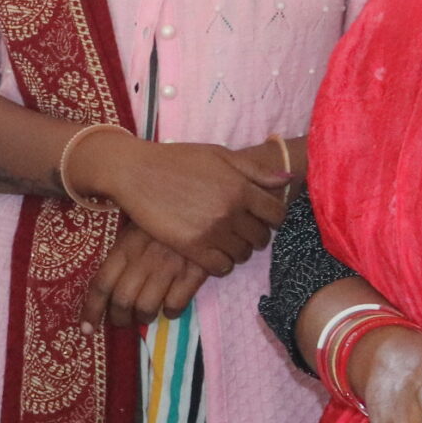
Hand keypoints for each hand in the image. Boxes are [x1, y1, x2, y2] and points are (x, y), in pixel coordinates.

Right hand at [67, 135, 289, 276]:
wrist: (136, 173)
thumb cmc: (177, 159)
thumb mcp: (218, 155)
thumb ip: (253, 170)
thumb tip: (285, 181)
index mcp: (240, 186)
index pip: (276, 214)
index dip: (273, 219)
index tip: (263, 219)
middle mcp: (230, 210)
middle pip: (260, 237)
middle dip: (256, 236)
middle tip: (242, 231)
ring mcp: (212, 230)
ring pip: (242, 254)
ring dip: (238, 251)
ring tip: (226, 242)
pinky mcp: (192, 247)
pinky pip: (221, 267)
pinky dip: (221, 264)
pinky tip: (212, 253)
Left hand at [81, 224, 207, 325]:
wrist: (204, 204)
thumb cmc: (164, 216)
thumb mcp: (136, 226)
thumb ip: (121, 252)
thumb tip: (105, 288)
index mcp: (125, 246)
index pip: (101, 285)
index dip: (92, 310)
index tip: (86, 329)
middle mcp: (143, 259)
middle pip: (122, 302)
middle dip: (119, 319)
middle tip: (123, 321)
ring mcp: (169, 267)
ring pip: (146, 309)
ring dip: (144, 318)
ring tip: (146, 315)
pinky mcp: (194, 273)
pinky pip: (175, 306)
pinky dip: (171, 313)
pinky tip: (170, 307)